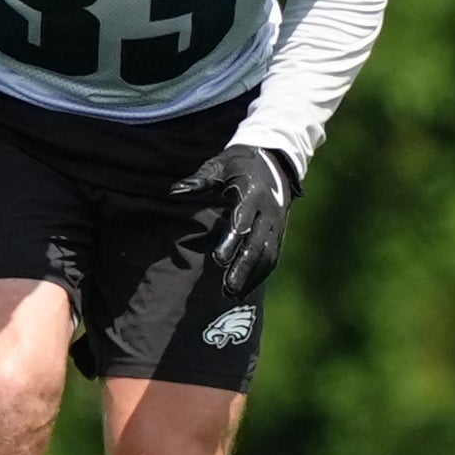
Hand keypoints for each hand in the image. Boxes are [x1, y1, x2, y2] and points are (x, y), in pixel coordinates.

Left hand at [182, 144, 298, 297]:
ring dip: (251, 275)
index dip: (232, 240)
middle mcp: (268, 210)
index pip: (243, 220)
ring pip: (267, 254)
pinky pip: (273, 256)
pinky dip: (260, 274)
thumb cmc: (239, 163)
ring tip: (232, 294)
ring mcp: (277, 223)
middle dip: (243, 266)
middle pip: (258, 243)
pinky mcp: (279, 233)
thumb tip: (174, 191)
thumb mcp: (219, 165)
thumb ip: (199, 180)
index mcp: (253, 192)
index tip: (218, 259)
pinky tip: (245, 289)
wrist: (275, 160)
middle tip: (227, 287)